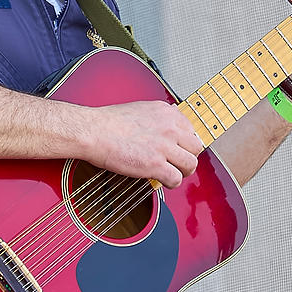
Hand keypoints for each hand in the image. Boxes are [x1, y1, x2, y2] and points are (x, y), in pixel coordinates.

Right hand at [81, 100, 202, 187]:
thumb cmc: (109, 122)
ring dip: (183, 172)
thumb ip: (159, 116)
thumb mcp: (141, 108)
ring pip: (191, 164)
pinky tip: (162, 181)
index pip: (191, 130)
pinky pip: (176, 178)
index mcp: (167, 113)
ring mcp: (164, 146)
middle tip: (178, 163)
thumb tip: (169, 120)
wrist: (94, 131)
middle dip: (188, 157)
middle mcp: (170, 128)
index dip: (186, 143)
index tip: (180, 149)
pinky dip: (171, 183)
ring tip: (172, 174)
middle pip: (196, 148)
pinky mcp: (155, 164)